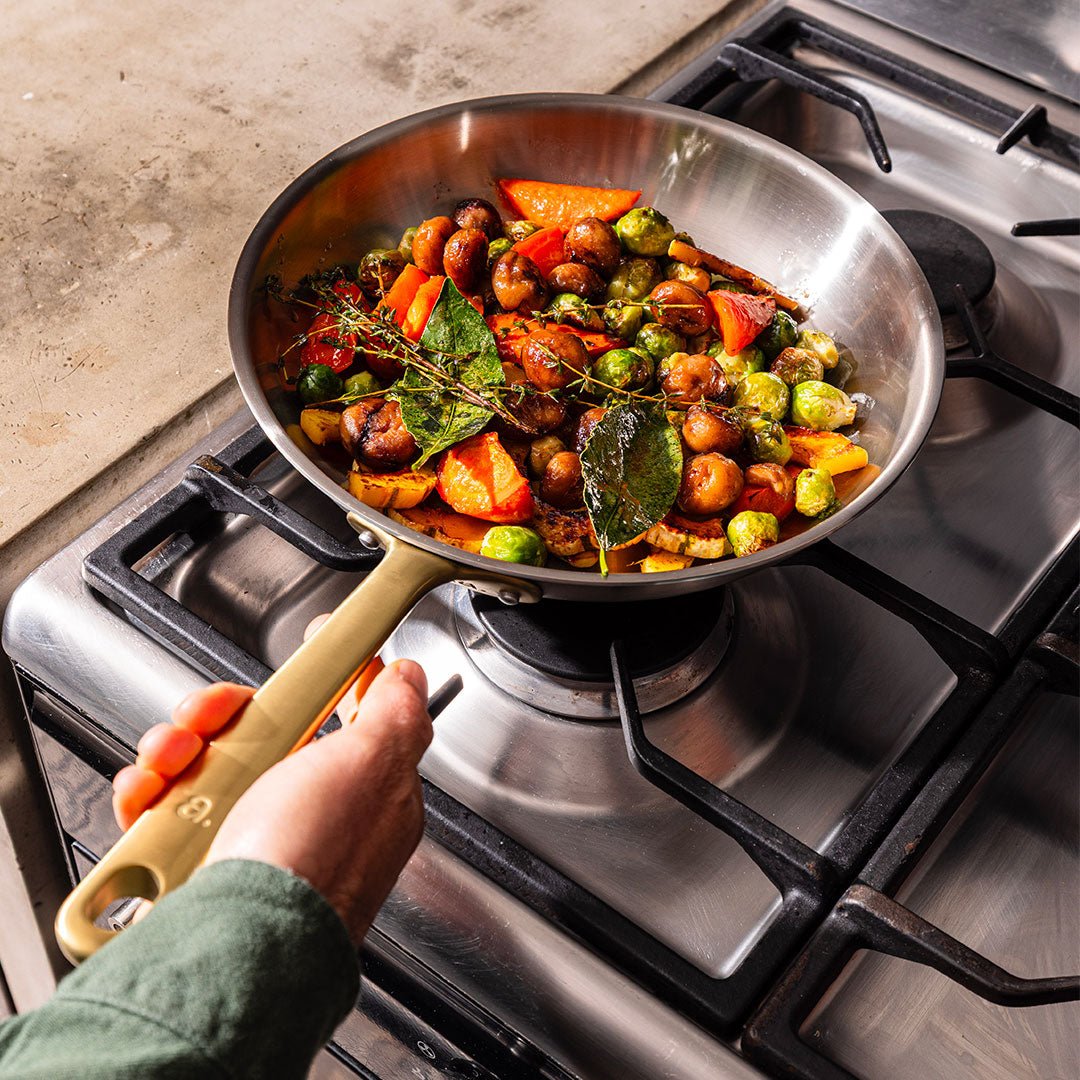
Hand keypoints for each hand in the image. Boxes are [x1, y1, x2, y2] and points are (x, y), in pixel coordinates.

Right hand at [112, 634, 431, 943]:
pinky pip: (166, 812)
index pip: (357, 717)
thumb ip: (397, 714)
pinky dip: (148, 795)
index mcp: (362, 791)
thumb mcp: (372, 765)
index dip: (337, 675)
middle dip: (226, 713)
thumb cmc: (313, 859)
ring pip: (210, 765)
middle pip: (267, 734)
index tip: (320, 642)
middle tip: (208, 715)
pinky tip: (146, 793)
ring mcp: (255, 841)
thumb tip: (409, 679)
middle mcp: (309, 816)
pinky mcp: (201, 866)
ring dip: (178, 748)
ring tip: (171, 757)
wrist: (240, 943)